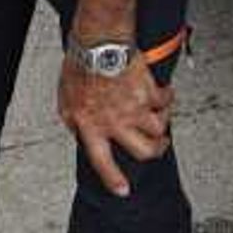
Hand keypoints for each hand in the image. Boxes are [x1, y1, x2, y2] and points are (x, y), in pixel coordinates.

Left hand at [59, 55, 172, 197]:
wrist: (99, 42)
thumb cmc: (80, 66)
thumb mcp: (65, 100)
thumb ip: (74, 121)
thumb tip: (78, 132)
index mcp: (91, 126)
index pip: (102, 162)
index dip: (113, 179)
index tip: (123, 190)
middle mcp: (115, 121)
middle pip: (144, 151)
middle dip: (155, 151)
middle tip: (158, 146)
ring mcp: (135, 108)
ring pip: (159, 130)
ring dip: (162, 125)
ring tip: (160, 118)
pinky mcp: (150, 92)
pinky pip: (166, 102)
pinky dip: (167, 99)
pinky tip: (164, 95)